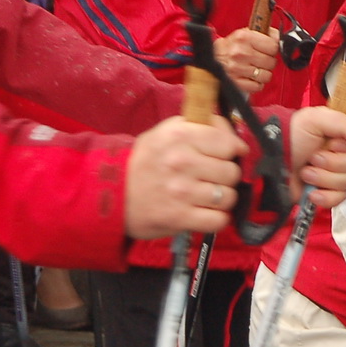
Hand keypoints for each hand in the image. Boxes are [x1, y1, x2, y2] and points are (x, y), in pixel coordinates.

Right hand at [123, 114, 247, 237]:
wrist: (111, 195)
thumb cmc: (144, 162)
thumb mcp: (165, 132)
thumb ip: (199, 126)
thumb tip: (234, 133)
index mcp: (179, 135)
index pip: (227, 142)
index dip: (232, 149)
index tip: (228, 154)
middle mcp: (181, 161)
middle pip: (232, 171)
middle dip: (226, 175)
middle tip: (211, 177)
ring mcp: (181, 191)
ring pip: (228, 196)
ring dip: (222, 198)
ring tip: (207, 195)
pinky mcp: (180, 218)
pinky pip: (219, 220)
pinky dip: (216, 219)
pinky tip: (205, 212)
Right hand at [216, 27, 280, 94]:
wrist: (210, 57)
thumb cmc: (231, 46)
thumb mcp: (245, 33)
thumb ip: (264, 33)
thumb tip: (279, 38)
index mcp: (244, 37)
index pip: (273, 46)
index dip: (272, 49)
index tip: (267, 49)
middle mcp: (241, 52)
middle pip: (271, 62)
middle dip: (267, 61)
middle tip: (259, 59)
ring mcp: (238, 69)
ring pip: (266, 76)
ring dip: (263, 74)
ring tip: (255, 68)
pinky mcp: (236, 83)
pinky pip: (257, 87)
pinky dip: (256, 84)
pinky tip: (250, 77)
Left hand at [285, 107, 345, 209]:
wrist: (268, 162)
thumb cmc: (290, 136)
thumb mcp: (314, 119)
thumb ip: (344, 123)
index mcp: (342, 132)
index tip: (334, 142)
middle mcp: (342, 152)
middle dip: (333, 162)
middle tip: (313, 157)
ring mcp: (335, 173)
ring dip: (324, 178)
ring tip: (306, 172)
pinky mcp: (328, 192)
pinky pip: (340, 199)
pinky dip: (325, 197)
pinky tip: (312, 192)